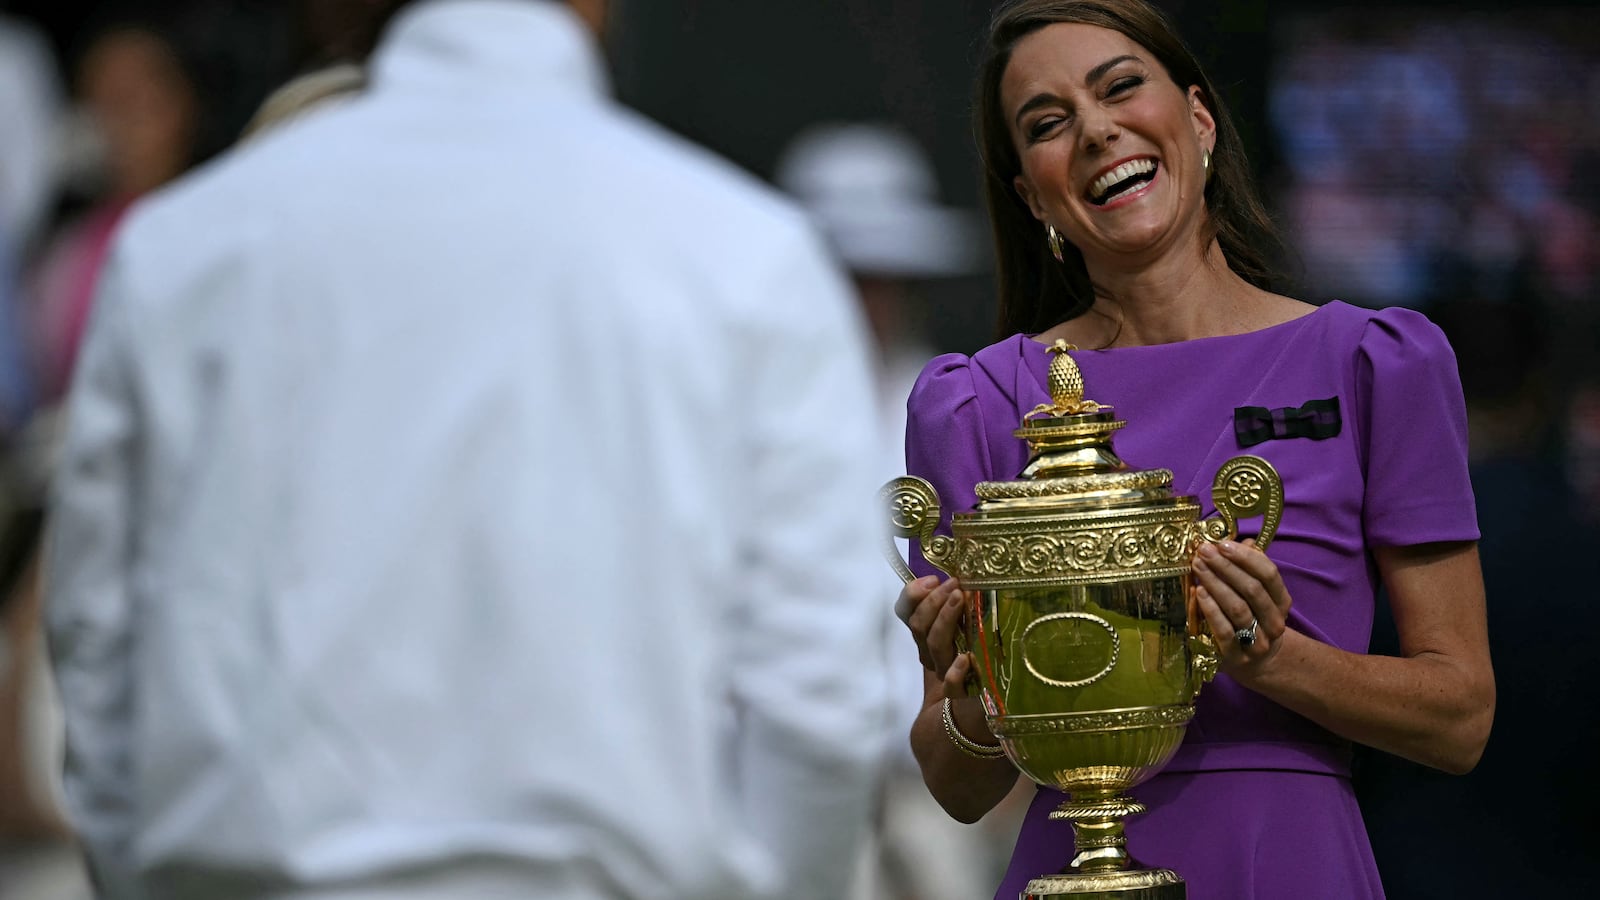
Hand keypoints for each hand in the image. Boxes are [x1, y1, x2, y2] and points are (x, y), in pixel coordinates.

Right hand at [895, 574, 967, 684]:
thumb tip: (956, 579)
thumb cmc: (972, 657)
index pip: (906, 611)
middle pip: (920, 626)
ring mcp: (943, 672)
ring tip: (960, 597)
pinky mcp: (961, 693)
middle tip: (953, 584)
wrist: (971, 706)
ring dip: (945, 618)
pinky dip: (955, 672)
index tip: (933, 578)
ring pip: (935, 645)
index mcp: (924, 634)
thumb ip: (954, 603)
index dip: (914, 594)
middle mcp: (929, 653)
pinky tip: (965, 659)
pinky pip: (951, 686)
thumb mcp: (963, 623)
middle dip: (934, 601)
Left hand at [1192, 538, 1290, 669]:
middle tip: (1204, 551)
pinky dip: (1209, 610)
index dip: (1246, 557)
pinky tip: (1197, 592)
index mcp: (1282, 602)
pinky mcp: (1236, 657)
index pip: (1269, 574)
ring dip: (1215, 584)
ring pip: (1238, 609)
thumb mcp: (1257, 594)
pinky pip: (1223, 631)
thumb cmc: (1251, 617)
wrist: (1254, 661)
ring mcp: (1257, 642)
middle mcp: (1274, 623)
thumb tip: (1243, 541)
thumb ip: (1250, 569)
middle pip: (1252, 589)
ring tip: (1198, 567)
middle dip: (1225, 567)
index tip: (1222, 543)